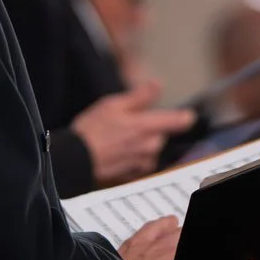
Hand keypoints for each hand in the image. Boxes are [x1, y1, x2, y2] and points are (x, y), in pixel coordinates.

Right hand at [73, 82, 196, 186]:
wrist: (75, 160)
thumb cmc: (92, 130)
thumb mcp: (113, 104)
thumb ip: (140, 96)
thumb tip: (157, 85)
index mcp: (148, 126)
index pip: (180, 121)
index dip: (184, 115)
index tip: (184, 113)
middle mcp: (151, 146)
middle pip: (162, 133)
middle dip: (150, 128)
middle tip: (128, 123)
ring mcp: (143, 162)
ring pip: (152, 147)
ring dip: (142, 142)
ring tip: (119, 138)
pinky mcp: (134, 174)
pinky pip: (142, 161)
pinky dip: (133, 156)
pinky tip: (117, 151)